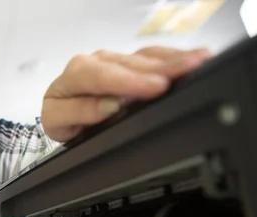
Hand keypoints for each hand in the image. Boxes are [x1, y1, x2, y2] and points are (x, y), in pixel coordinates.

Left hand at [41, 46, 211, 141]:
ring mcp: (114, 60)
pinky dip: (172, 58)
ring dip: (173, 60)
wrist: (57, 110)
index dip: (132, 81)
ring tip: (199, 62)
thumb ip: (79, 112)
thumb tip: (109, 106)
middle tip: (190, 69)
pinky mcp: (128, 63)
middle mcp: (96, 62)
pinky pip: (151, 56)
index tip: (156, 87)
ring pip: (144, 57)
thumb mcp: (57, 121)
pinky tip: (191, 59)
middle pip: (131, 64)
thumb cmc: (59, 115)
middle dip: (161, 67)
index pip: (104, 75)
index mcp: (76, 75)